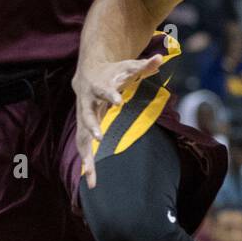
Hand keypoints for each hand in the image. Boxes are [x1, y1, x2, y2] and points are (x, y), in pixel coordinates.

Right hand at [74, 51, 163, 187]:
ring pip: (81, 138)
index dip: (110, 95)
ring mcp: (83, 118)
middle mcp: (87, 103)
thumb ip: (144, 65)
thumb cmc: (112, 72)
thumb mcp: (128, 67)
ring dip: (85, 156)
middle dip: (91, 127)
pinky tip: (92, 182)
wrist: (87, 74)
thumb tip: (160, 58)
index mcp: (98, 87)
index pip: (104, 91)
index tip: (118, 101)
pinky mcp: (83, 129)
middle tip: (98, 138)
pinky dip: (86, 164)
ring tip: (91, 176)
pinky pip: (83, 148)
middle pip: (87, 116)